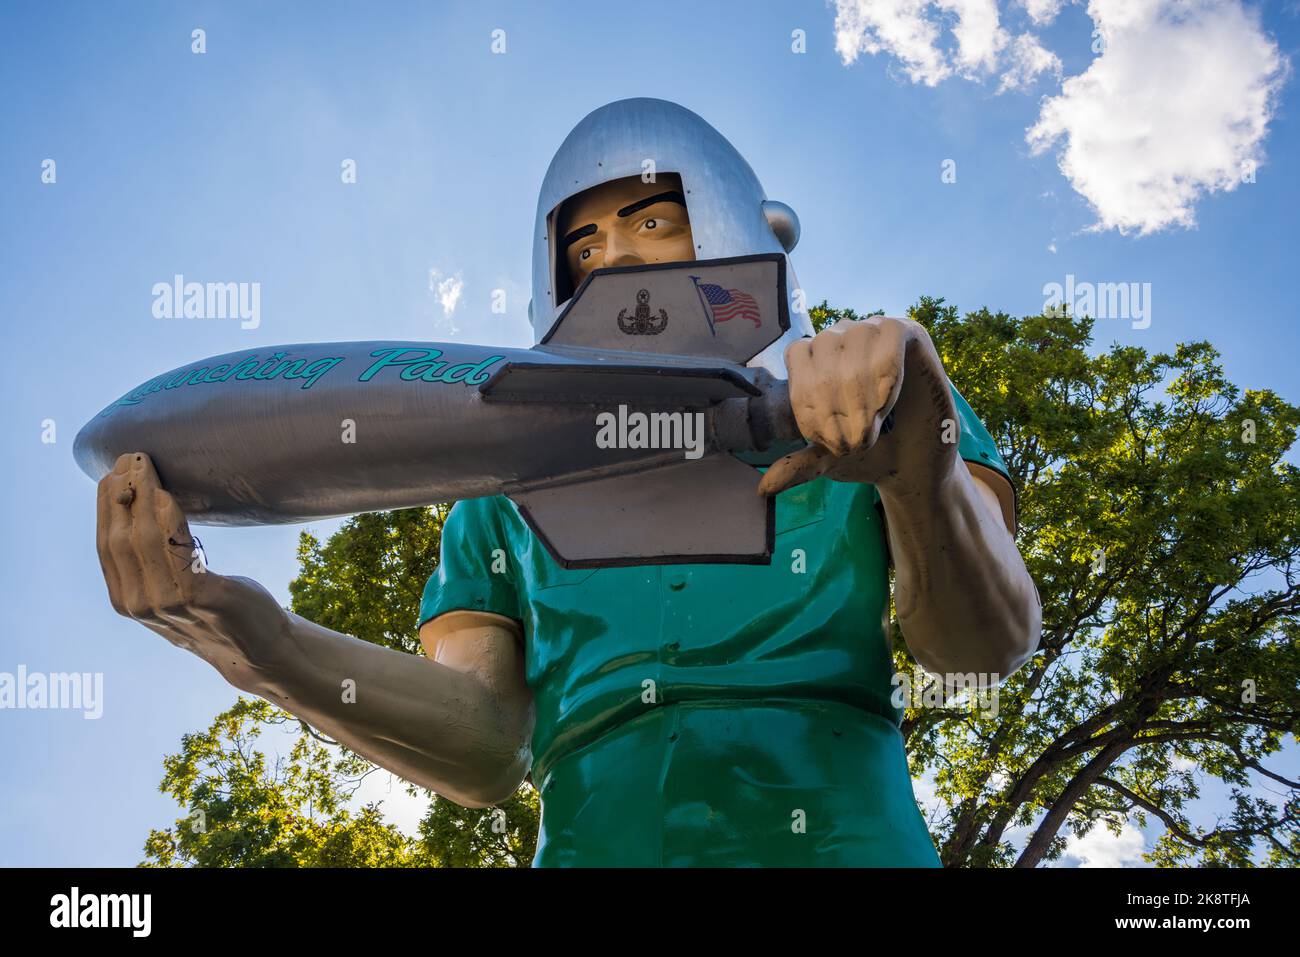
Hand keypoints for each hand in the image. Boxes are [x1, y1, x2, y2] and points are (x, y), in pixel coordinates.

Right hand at [95, 452, 282, 679]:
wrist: (257, 648)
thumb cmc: (217, 608)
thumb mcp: (176, 584)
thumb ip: (154, 559)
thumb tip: (143, 506)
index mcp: (126, 599)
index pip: (105, 544)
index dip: (106, 506)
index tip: (113, 470)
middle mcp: (138, 604)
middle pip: (120, 538)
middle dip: (122, 493)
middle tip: (131, 457)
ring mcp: (165, 604)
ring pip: (144, 540)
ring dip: (144, 498)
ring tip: (146, 466)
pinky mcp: (198, 599)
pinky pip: (177, 553)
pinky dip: (170, 522)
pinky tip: (171, 497)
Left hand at [757, 317, 958, 495]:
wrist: (916, 462)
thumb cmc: (870, 454)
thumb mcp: (829, 461)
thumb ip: (799, 466)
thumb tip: (764, 488)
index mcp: (817, 360)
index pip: (798, 352)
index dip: (808, 392)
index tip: (826, 435)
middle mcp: (843, 338)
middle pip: (825, 345)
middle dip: (837, 399)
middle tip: (854, 438)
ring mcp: (875, 331)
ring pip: (856, 336)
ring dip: (863, 387)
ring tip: (875, 421)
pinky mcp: (910, 332)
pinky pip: (891, 334)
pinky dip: (888, 368)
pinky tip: (890, 399)